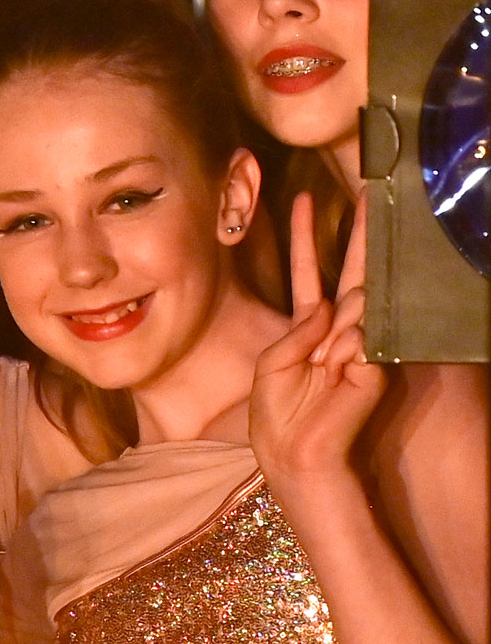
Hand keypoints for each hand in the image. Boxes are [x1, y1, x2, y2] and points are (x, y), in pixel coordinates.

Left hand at [249, 192, 385, 489]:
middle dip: (356, 235)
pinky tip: (333, 367)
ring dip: (334, 330)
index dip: (305, 238)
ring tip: (323, 363)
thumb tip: (328, 308)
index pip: (309, 272)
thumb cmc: (275, 412)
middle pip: (349, 273)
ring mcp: (358, 344)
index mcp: (306, 327)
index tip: (303, 200)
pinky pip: (358, 340)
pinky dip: (340, 352)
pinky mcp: (374, 365)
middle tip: (369, 191)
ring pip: (355, 308)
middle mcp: (335, 329)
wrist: (292, 451)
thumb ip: (297, 331)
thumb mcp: (270, 364)